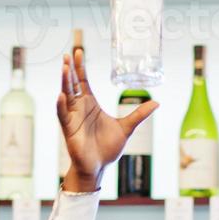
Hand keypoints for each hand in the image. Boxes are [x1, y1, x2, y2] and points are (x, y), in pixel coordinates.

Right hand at [55, 49, 158, 192]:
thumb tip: (157, 103)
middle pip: (72, 84)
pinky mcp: (69, 130)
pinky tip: (61, 96)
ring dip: (64, 82)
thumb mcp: (127, 128)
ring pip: (66, 95)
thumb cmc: (107, 148)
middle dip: (70, 69)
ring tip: (64, 68)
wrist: (99, 167)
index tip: (79, 52)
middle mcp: (79, 108)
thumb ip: (140, 114)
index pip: (83, 81)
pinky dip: (61, 106)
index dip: (80, 67)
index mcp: (90, 104)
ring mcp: (72, 118)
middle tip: (68, 54)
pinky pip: (63, 115)